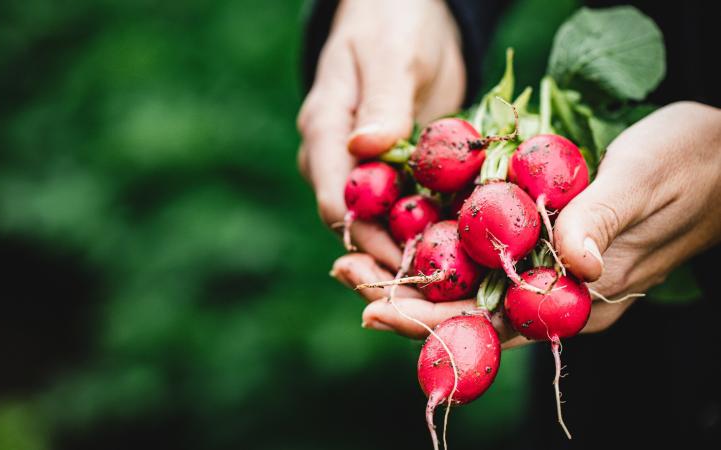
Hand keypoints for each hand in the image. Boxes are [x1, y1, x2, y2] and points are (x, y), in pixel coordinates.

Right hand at [297, 0, 465, 269]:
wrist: (405, 12)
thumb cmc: (393, 22)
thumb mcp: (392, 55)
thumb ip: (382, 102)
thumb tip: (365, 149)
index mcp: (326, 133)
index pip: (337, 200)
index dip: (367, 238)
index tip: (405, 263)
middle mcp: (339, 160)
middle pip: (357, 226)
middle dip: (390, 262)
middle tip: (433, 293)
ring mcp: (366, 168)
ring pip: (383, 225)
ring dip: (413, 254)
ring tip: (453, 284)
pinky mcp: (397, 170)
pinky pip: (410, 208)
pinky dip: (432, 229)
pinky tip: (464, 250)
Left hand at [332, 101, 720, 347]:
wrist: (718, 152)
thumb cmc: (691, 162)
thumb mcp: (646, 180)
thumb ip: (603, 222)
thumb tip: (570, 267)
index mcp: (580, 298)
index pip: (493, 322)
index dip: (431, 320)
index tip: (375, 310)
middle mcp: (556, 292)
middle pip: (466, 308)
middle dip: (402, 299)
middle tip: (343, 277)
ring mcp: (548, 266)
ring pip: (468, 282)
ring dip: (410, 274)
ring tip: (352, 261)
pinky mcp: (543, 237)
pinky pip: (483, 251)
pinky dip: (439, 247)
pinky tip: (401, 236)